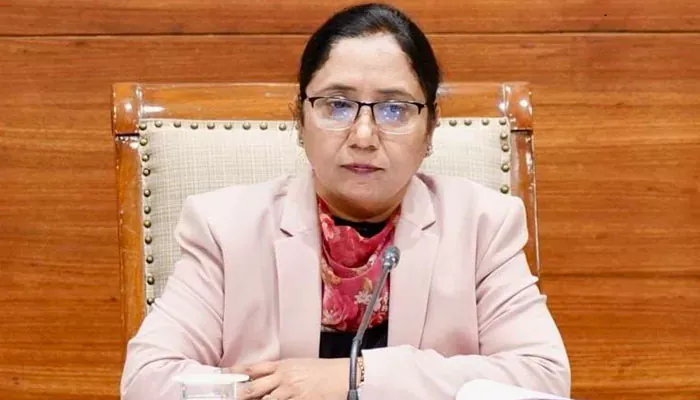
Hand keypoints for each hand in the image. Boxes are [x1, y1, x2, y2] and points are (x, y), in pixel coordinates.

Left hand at [226, 358, 348, 399]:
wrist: (343, 375)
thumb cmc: (322, 371)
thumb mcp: (299, 365)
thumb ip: (280, 371)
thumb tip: (265, 379)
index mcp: (283, 366)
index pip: (255, 368)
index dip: (238, 371)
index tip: (225, 374)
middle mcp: (283, 378)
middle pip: (255, 387)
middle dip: (240, 394)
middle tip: (230, 397)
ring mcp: (290, 392)